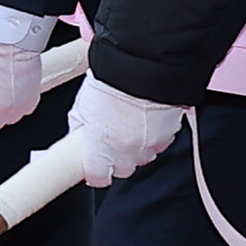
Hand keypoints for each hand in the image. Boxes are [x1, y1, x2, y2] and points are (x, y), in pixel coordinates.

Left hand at [63, 74, 190, 186]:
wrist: (144, 68)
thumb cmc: (112, 82)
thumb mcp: (83, 103)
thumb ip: (80, 124)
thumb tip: (78, 130)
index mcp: (101, 147)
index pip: (98, 177)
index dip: (96, 173)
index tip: (96, 168)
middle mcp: (126, 151)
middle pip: (123, 169)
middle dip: (118, 159)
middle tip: (113, 142)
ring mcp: (149, 145)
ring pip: (143, 157)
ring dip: (137, 147)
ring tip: (132, 126)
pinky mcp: (167, 136)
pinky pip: (159, 143)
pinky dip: (154, 136)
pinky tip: (147, 120)